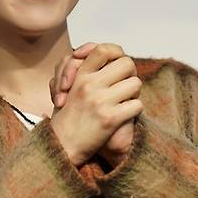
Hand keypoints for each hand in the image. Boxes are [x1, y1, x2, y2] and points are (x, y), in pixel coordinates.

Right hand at [50, 42, 142, 166]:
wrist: (61, 147)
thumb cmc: (65, 118)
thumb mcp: (65, 88)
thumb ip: (79, 70)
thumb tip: (100, 52)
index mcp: (79, 76)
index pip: (103, 49)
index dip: (115, 53)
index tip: (114, 65)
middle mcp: (89, 85)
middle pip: (126, 63)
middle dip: (129, 74)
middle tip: (123, 86)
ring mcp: (100, 101)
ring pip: (135, 83)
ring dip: (133, 93)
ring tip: (124, 101)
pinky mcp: (110, 119)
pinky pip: (136, 105)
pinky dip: (134, 111)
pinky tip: (125, 116)